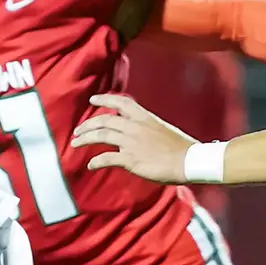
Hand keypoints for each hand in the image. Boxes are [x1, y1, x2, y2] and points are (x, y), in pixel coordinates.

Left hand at [71, 92, 197, 183]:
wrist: (190, 161)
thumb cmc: (181, 147)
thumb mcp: (163, 129)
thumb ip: (146, 127)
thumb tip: (137, 131)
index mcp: (144, 117)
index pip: (121, 102)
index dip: (104, 99)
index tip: (92, 100)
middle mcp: (135, 126)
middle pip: (104, 121)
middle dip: (87, 125)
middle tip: (78, 131)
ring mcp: (131, 142)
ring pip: (101, 136)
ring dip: (85, 139)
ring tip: (75, 144)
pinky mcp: (131, 159)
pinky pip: (107, 158)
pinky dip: (96, 161)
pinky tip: (91, 165)